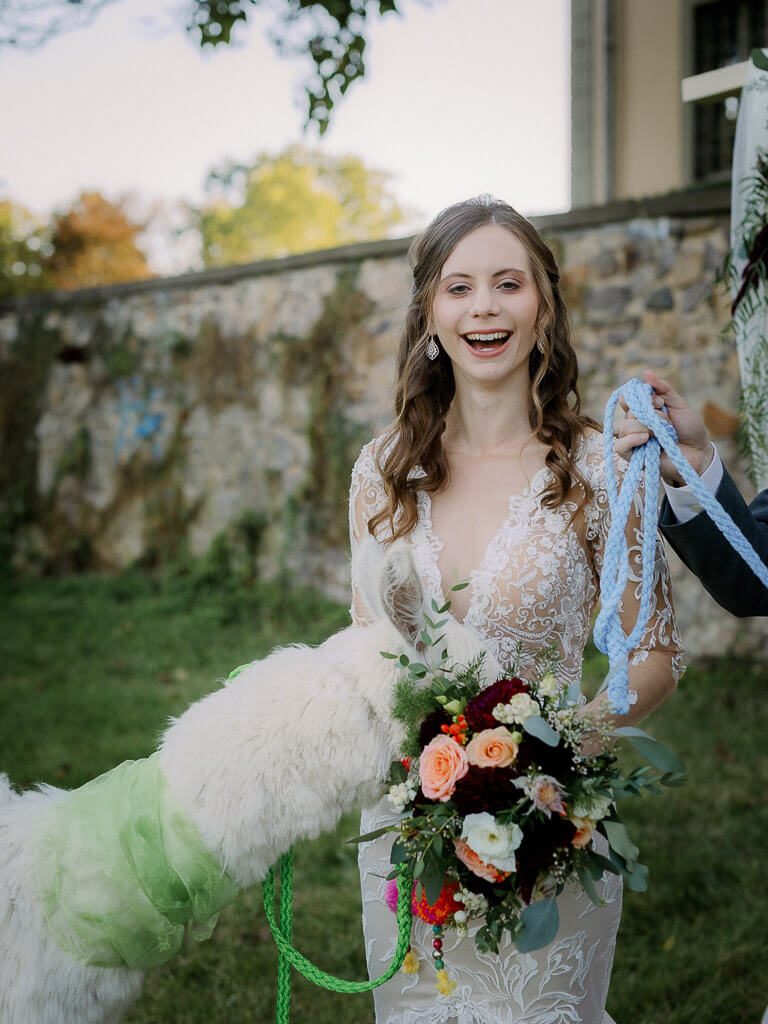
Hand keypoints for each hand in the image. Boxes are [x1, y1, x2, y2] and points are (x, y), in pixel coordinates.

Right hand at [613, 370, 712, 485]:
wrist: (698, 452)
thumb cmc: (689, 429)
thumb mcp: (678, 404)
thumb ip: (663, 388)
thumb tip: (646, 372)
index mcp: (643, 410)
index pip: (626, 398)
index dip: (636, 396)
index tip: (658, 400)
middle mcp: (635, 424)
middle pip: (628, 412)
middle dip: (650, 414)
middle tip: (667, 420)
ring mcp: (633, 440)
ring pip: (624, 427)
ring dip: (647, 428)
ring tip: (663, 435)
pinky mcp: (632, 456)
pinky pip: (619, 446)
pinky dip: (631, 440)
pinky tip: (646, 439)